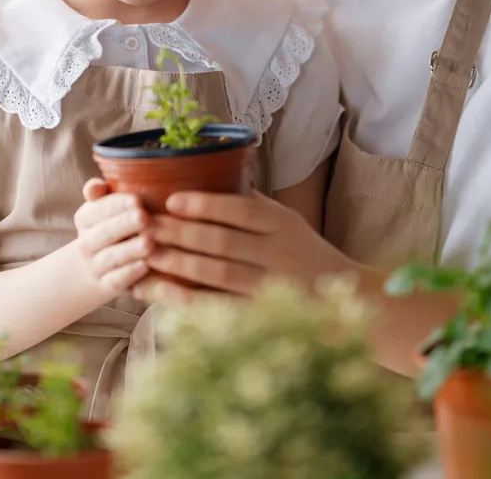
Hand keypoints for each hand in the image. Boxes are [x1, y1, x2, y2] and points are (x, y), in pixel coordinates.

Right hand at [73, 178, 151, 296]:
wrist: (94, 269)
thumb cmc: (110, 228)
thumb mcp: (103, 209)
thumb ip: (101, 194)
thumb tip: (96, 185)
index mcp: (85, 219)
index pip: (96, 210)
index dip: (115, 204)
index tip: (137, 199)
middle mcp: (86, 243)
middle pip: (103, 232)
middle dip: (123, 224)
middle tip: (143, 217)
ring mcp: (95, 266)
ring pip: (110, 258)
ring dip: (129, 250)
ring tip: (149, 243)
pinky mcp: (106, 286)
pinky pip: (115, 282)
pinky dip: (128, 274)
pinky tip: (144, 267)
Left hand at [138, 190, 354, 302]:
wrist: (346, 301)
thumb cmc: (305, 253)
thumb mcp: (287, 220)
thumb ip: (252, 203)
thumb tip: (208, 174)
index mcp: (283, 224)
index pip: (241, 210)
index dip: (205, 205)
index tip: (171, 201)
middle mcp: (278, 254)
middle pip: (222, 242)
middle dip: (179, 234)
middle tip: (144, 226)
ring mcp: (270, 288)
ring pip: (216, 275)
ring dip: (176, 265)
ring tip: (145, 255)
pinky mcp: (260, 317)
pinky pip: (217, 308)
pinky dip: (184, 300)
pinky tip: (159, 291)